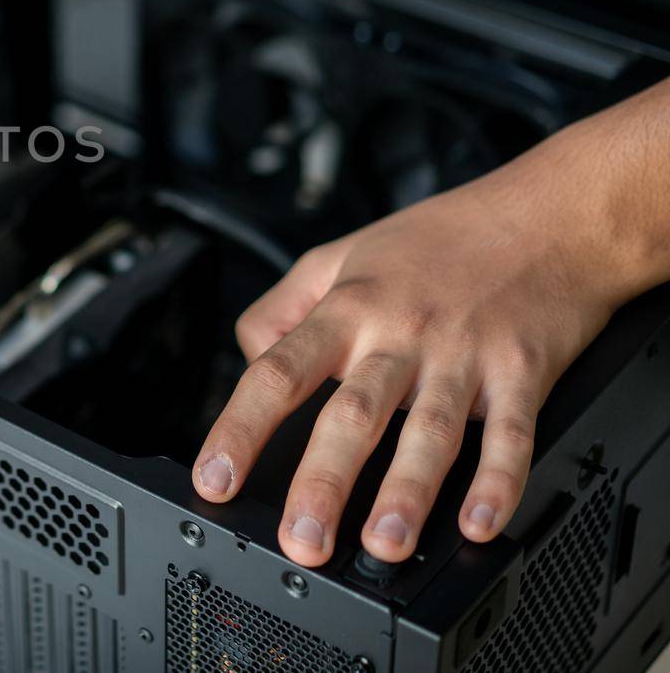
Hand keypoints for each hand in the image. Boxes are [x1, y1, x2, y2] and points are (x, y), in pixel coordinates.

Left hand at [191, 140, 641, 566]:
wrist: (546, 216)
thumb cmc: (439, 241)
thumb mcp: (341, 254)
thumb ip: (286, 307)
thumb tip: (250, 357)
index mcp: (348, 309)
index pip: (277, 373)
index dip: (240, 428)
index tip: (215, 479)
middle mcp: (400, 335)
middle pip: (351, 415)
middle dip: (323, 483)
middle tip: (302, 540)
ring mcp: (463, 357)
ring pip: (428, 432)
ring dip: (405, 494)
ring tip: (382, 546)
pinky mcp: (522, 372)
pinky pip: (509, 435)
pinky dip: (497, 482)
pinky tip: (479, 523)